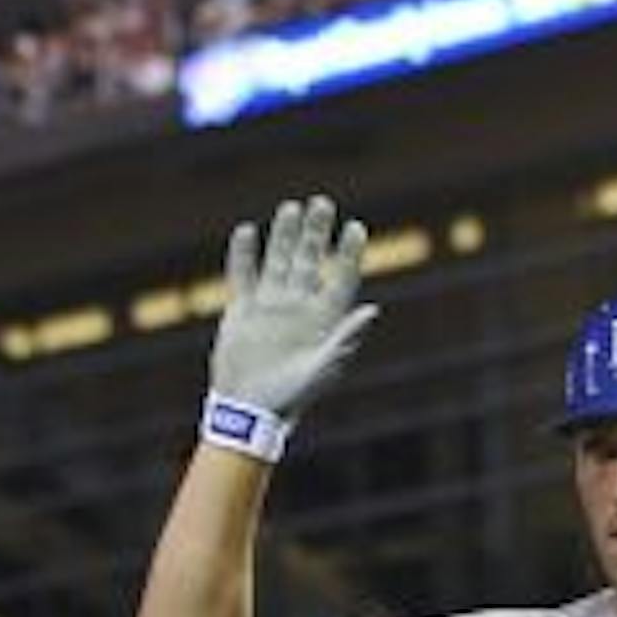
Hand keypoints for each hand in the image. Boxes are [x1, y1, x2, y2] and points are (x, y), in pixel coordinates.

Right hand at [202, 194, 378, 459]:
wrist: (247, 412)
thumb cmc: (289, 397)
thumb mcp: (320, 369)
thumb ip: (345, 338)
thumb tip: (373, 309)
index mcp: (323, 319)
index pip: (340, 278)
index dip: (349, 254)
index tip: (354, 229)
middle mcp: (299, 307)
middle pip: (309, 261)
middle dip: (316, 233)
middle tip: (322, 204)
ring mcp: (270, 306)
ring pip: (278, 261)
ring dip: (284, 235)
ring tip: (291, 208)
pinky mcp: (242, 310)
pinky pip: (243, 275)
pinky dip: (243, 254)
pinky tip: (246, 232)